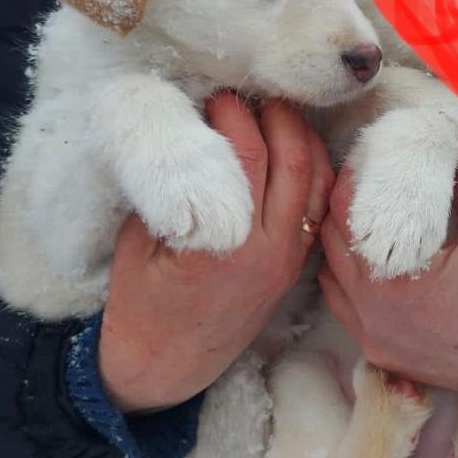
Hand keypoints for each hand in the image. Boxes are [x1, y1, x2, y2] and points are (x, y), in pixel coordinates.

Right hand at [98, 95, 333, 413]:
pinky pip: (319, 204)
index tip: (214, 94)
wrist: (167, 364)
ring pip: (315, 178)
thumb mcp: (139, 240)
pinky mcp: (297, 264)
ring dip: (300, 135)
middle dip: (270, 113)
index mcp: (222, 242)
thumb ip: (170, 187)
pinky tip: (295, 145)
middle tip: (245, 93)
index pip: (243, 156)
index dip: (232, 114)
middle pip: (288, 158)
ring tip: (274, 109)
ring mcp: (289, 258)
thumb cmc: (143, 300)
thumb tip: (190, 126)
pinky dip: (315, 168)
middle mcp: (267, 249)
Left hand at [319, 170, 457, 407]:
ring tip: (368, 223)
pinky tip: (376, 267)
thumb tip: (445, 149)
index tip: (364, 161)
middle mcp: (372, 315)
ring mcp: (375, 341)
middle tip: (365, 185)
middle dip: (343, 212)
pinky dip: (352, 287)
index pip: (345, 216)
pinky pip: (348, 314)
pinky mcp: (385, 358)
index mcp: (391, 280)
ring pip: (332, 282)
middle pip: (329, 246)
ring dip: (343, 250)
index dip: (350, 182)